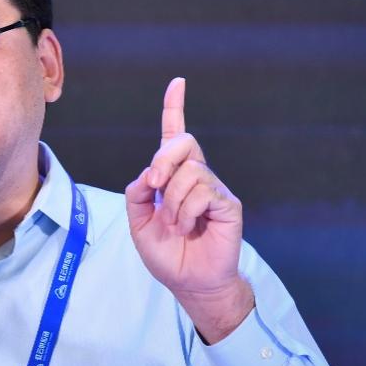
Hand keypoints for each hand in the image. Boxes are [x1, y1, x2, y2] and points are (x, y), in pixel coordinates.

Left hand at [124, 77, 253, 343]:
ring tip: (174, 225)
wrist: (189, 282)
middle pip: (184, 141)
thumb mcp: (138, 223)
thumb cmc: (167, 253)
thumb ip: (137, 195)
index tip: (177, 83)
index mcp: (173, 177)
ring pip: (190, 171)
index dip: (175, 108)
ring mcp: (214, 189)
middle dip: (163, 159)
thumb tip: (148, 174)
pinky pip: (203, 191)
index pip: (174, 135)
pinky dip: (186, 210)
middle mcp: (196, 177)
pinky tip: (187, 227)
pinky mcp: (228, 204)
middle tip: (154, 185)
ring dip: (172, 201)